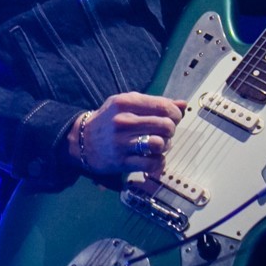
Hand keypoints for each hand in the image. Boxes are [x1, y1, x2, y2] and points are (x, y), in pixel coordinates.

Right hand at [68, 92, 184, 175]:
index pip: (163, 106)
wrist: (81, 141)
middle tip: (165, 132)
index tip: (173, 118)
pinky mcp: (121, 162)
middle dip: (171, 129)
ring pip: (160, 144)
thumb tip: (183, 104)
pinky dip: (159, 162)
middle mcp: (124, 121)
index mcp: (127, 102)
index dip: (175, 114)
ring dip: (165, 146)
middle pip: (165, 125)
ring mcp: (122, 142)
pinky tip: (154, 158)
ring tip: (159, 145)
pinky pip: (151, 163)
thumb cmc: (109, 119)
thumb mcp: (128, 103)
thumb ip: (155, 103)